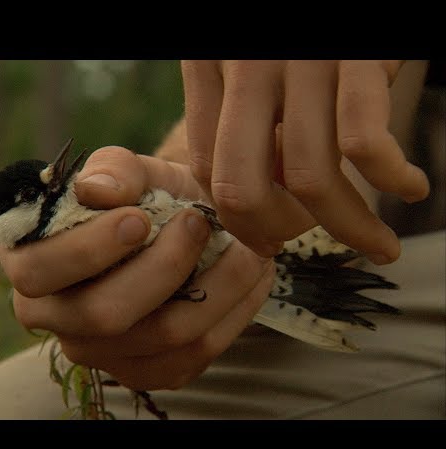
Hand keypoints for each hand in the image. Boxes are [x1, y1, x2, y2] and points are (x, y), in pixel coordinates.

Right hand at [0, 147, 274, 390]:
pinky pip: (194, 355)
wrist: (179, 226)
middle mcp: (55, 317)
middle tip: (198, 223)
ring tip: (243, 246)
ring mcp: (100, 352)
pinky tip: (249, 276)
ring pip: (159, 337)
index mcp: (30, 262)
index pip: (38, 272)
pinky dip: (232, 312)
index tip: (140, 217)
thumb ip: (112, 170)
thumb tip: (97, 189)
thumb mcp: (130, 171)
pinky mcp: (146, 371)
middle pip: (102, 314)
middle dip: (161, 267)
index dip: (87, 250)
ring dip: (214, 287)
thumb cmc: (143, 197)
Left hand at [181, 60, 429, 263]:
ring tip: (376, 244)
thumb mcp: (249, 57)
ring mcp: (301, 61)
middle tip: (299, 246)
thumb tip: (265, 191)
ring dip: (348, 226)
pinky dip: (391, 178)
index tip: (263, 239)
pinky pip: (365, 142)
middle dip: (273, 234)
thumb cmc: (295, 34)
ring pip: (309, 177)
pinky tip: (408, 187)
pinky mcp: (355, 56)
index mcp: (210, 65)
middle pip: (242, 186)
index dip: (235, 218)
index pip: (208, 169)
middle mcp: (247, 65)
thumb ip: (243, 115)